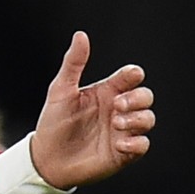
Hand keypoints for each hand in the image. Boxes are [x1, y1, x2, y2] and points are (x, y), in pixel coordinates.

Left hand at [28, 31, 154, 188]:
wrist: (45, 158)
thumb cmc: (53, 122)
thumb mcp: (60, 90)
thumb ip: (74, 64)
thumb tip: (81, 35)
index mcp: (107, 91)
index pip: (131, 76)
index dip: (133, 75)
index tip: (128, 77)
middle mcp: (118, 110)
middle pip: (146, 96)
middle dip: (138, 98)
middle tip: (117, 106)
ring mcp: (123, 131)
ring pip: (148, 119)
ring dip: (137, 120)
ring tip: (116, 124)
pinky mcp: (124, 153)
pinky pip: (143, 145)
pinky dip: (136, 143)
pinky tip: (119, 144)